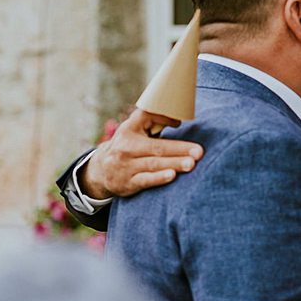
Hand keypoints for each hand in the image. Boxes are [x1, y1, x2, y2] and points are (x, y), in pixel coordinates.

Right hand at [79, 109, 203, 198]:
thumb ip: (153, 120)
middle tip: (199, 152)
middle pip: (157, 147)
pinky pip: (145, 180)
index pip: (146, 118)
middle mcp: (126, 147)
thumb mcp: (134, 129)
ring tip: (191, 164)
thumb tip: (178, 120)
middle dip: (179, 149)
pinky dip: (159, 178)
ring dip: (173, 164)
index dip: (163, 118)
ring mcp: (126, 166)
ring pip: (153, 164)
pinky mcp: (129, 183)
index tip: (180, 123)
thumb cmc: (128, 145)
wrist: (101, 170)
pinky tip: (172, 176)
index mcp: (129, 129)